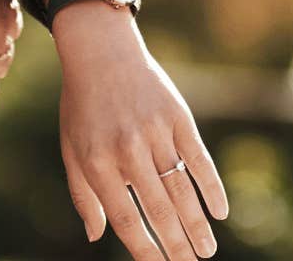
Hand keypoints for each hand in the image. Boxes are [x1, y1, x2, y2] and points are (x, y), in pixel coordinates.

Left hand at [54, 4, 228, 258]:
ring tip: (207, 251)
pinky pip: (198, 158)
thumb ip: (84, 195)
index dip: (144, 247)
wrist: (101, 52)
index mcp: (98, 162)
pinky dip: (211, 186)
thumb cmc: (83, 107)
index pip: (125, 217)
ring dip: (197, 223)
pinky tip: (220, 211)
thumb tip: (96, 236)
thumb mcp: (72, 149)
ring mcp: (156, 132)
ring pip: (181, 188)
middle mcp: (128, 150)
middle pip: (158, 208)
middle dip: (177, 244)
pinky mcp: (178, 117)